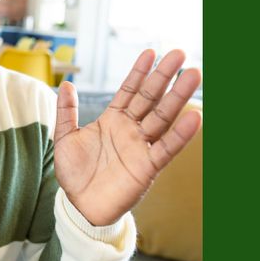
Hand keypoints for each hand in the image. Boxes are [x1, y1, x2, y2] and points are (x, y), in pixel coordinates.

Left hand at [53, 49, 201, 225]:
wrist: (80, 208)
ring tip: (194, 75)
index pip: (129, 90)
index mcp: (113, 120)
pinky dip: (180, 134)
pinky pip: (166, 147)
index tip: (152, 51)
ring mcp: (141, 146)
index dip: (140, 72)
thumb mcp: (65, 138)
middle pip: (151, 97)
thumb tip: (66, 85)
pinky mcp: (148, 167)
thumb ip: (66, 112)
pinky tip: (194, 116)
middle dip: (164, 75)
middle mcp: (131, 129)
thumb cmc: (75, 174)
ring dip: (178, 96)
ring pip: (163, 117)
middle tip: (180, 54)